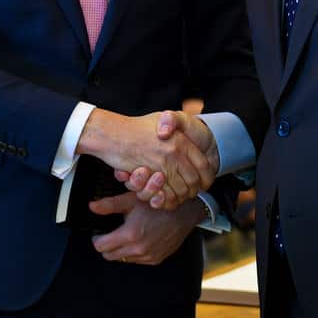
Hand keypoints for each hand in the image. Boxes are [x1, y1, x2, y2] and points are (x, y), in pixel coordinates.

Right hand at [78, 109, 218, 208]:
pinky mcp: (149, 177)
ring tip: (178, 197)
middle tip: (191, 193)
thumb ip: (175, 123)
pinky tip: (164, 197)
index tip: (205, 183)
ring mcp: (162, 165)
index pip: (204, 165)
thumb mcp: (161, 117)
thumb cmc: (135, 127)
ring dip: (180, 197)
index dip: (206, 177)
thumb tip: (187, 138)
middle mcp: (174, 153)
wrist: (111, 132)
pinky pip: (165, 195)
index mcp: (181, 141)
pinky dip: (166, 200)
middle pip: (193, 180)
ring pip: (180, 190)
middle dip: (194, 190)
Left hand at [89, 192, 201, 264]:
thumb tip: (92, 206)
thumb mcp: (131, 200)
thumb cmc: (157, 205)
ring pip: (123, 259)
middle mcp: (138, 249)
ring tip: (127, 235)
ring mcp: (147, 256)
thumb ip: (109, 205)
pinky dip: (134, 252)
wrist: (183, 213)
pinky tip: (140, 239)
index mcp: (129, 234)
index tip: (99, 233)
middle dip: (107, 246)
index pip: (101, 246)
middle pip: (109, 256)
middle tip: (111, 234)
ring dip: (121, 250)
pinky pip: (137, 260)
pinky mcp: (155, 259)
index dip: (97, 239)